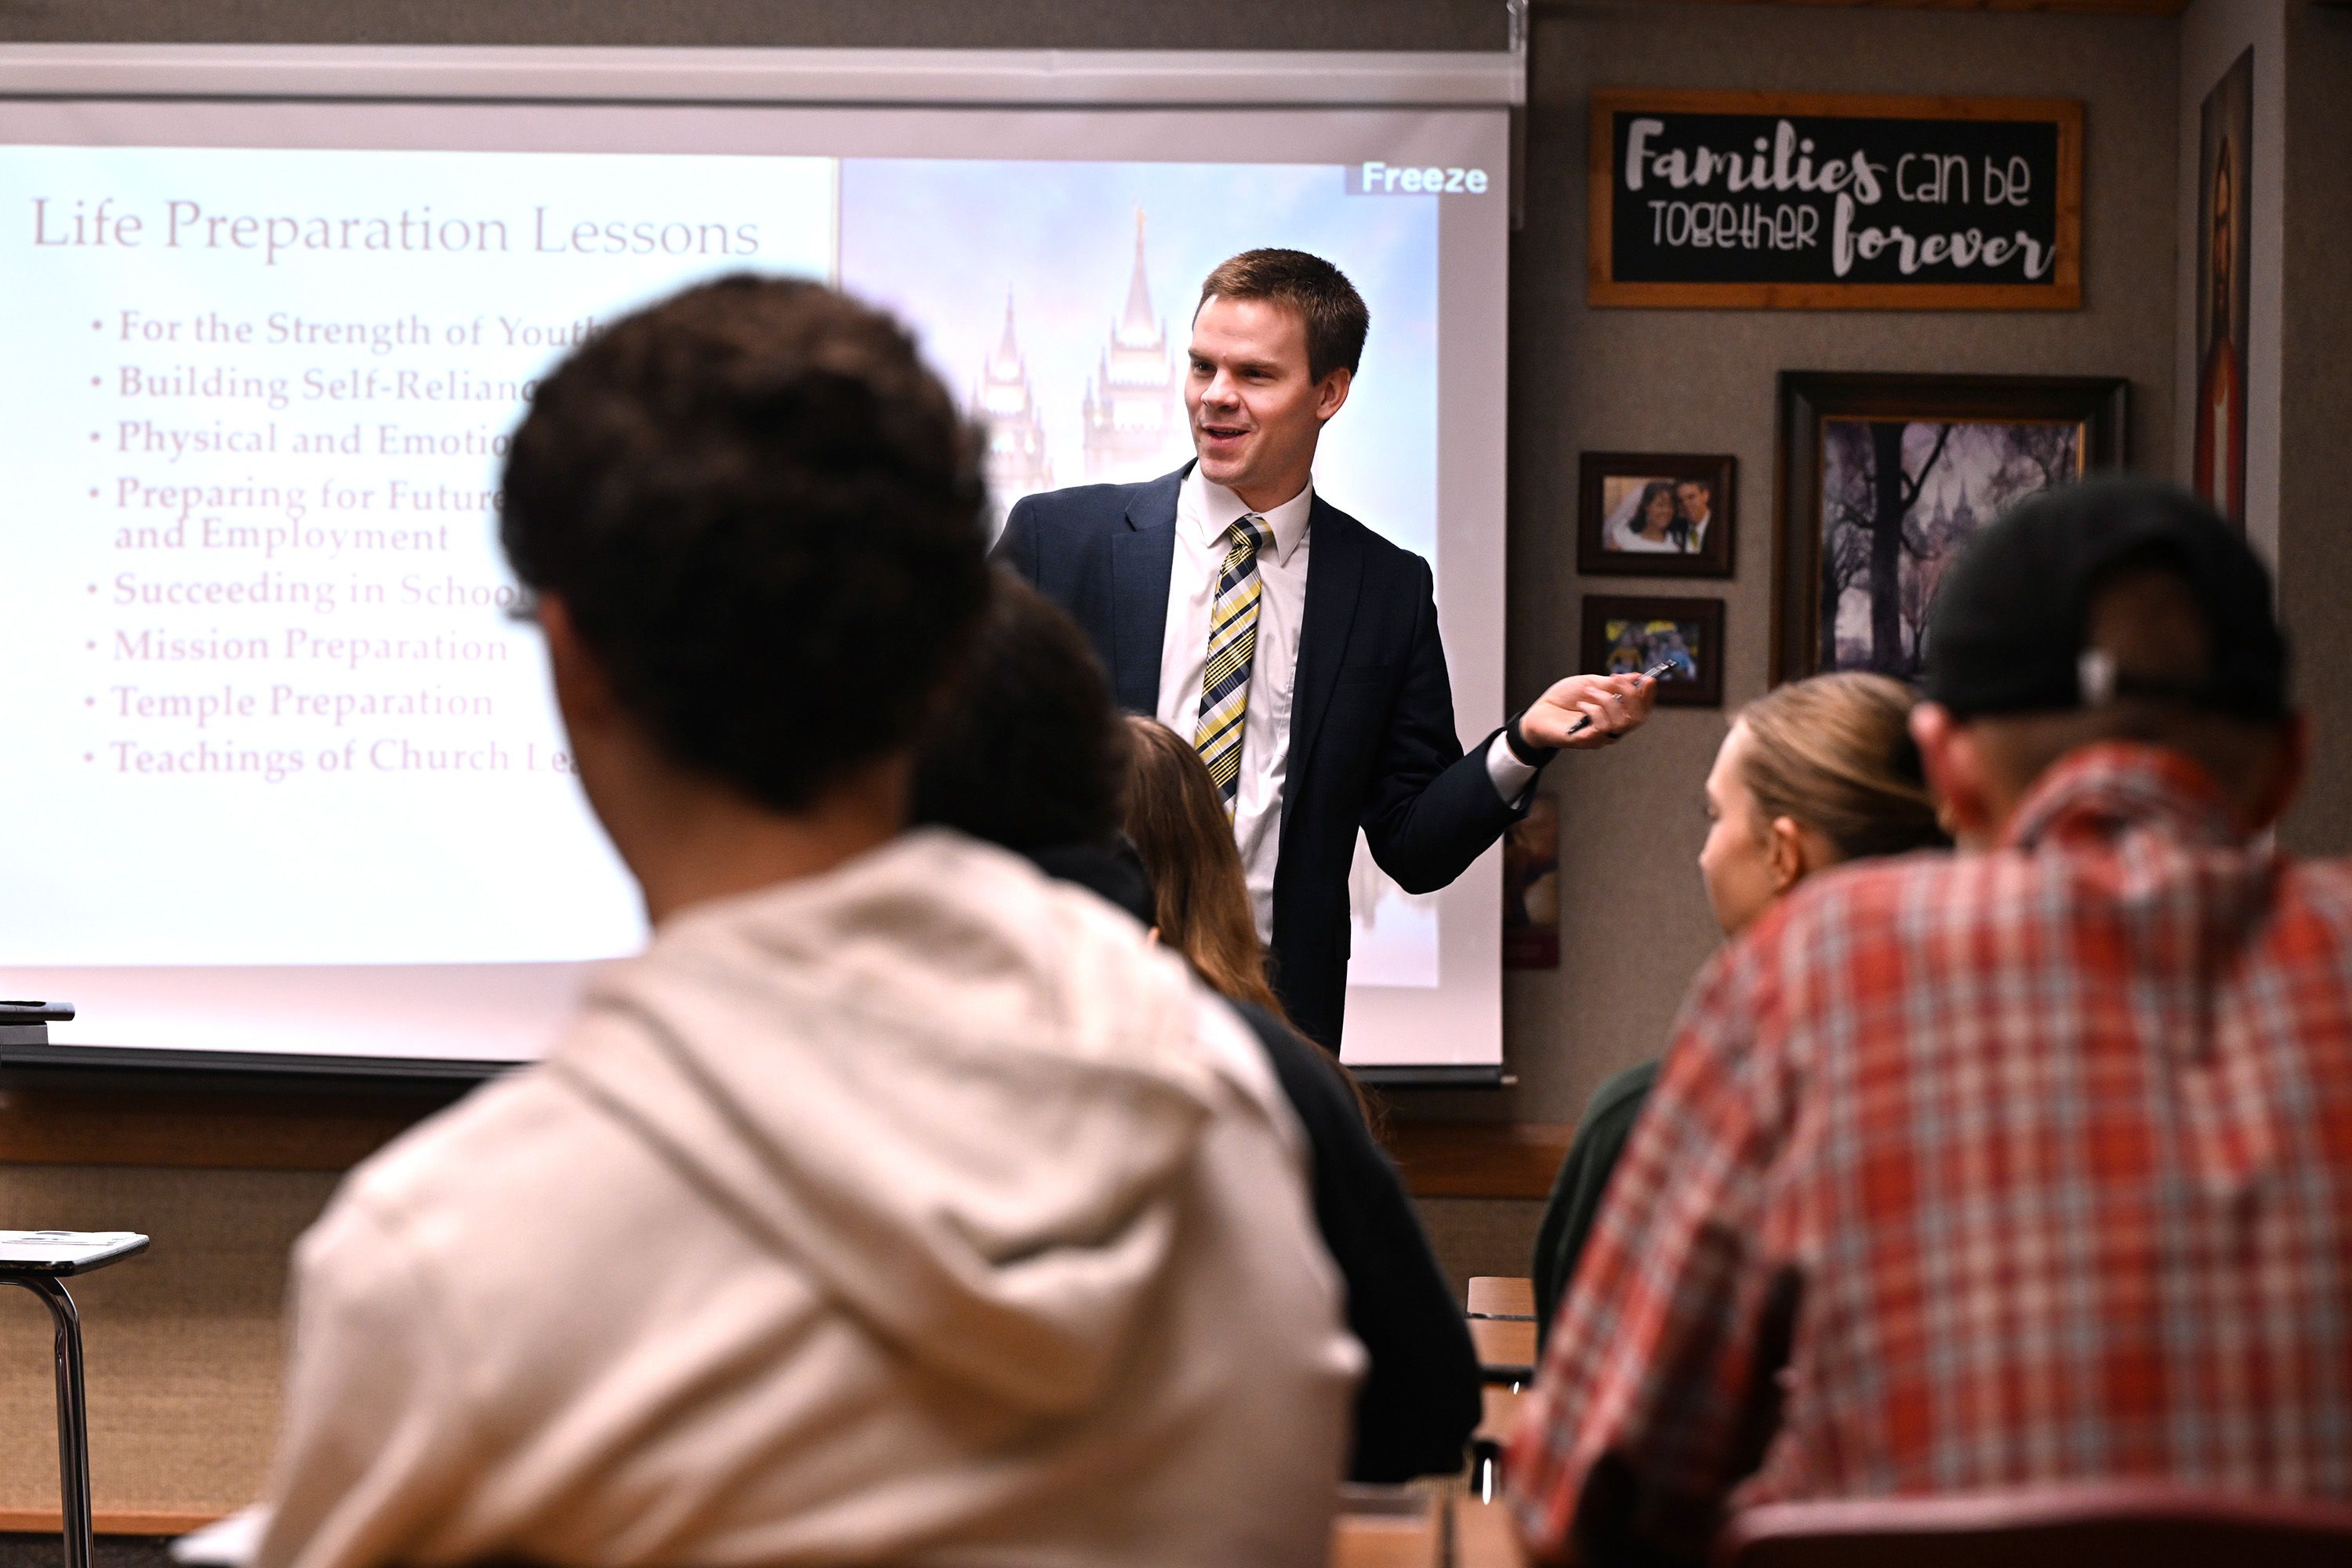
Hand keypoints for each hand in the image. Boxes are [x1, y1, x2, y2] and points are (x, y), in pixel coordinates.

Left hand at [1518, 671, 1656, 750]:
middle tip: (1615, 679)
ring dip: (1606, 700)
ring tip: (1589, 691)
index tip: (1648, 679)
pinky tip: (1582, 704)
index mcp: (1616, 713)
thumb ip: (1611, 684)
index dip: (1648, 696)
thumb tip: (1636, 676)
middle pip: (1637, 718)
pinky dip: (1594, 711)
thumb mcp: (1589, 684)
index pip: (1641, 709)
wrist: (1538, 711)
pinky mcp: (1586, 741)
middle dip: (1630, 695)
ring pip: (1620, 723)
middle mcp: (1612, 728)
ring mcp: (1600, 737)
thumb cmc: (1564, 698)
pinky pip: (1601, 728)